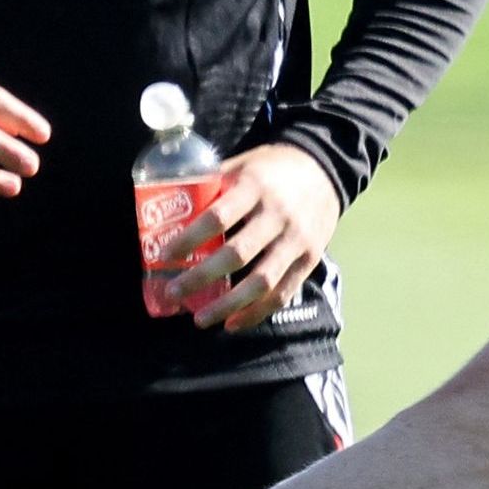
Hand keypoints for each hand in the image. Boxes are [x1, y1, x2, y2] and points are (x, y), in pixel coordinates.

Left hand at [152, 143, 342, 330]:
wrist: (324, 169)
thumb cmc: (271, 169)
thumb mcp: (242, 165)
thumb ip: (211, 185)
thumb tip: (167, 208)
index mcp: (254, 187)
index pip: (217, 217)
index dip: (189, 239)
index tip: (164, 255)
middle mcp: (278, 215)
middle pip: (236, 254)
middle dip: (201, 277)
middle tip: (173, 291)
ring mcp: (296, 240)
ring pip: (261, 282)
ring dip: (228, 305)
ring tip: (199, 319)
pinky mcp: (310, 259)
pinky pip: (283, 293)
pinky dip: (256, 313)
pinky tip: (232, 323)